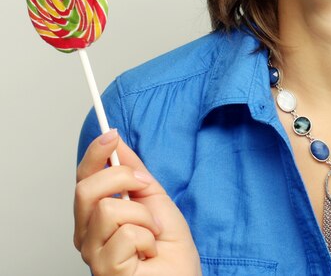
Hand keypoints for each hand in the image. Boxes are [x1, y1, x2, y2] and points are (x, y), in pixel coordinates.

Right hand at [74, 130, 201, 275]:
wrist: (182, 275)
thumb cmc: (169, 245)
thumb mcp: (155, 196)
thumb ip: (134, 171)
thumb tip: (117, 143)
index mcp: (96, 215)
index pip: (84, 178)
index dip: (95, 153)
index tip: (111, 134)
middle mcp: (88, 234)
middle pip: (86, 189)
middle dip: (122, 178)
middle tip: (144, 189)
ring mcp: (93, 254)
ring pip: (108, 209)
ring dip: (143, 216)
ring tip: (151, 233)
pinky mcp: (105, 270)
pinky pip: (126, 234)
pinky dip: (147, 238)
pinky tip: (148, 252)